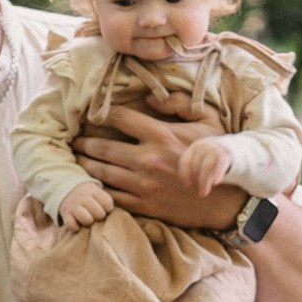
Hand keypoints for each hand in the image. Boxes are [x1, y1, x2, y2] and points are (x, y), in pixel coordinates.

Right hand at [55, 178, 113, 229]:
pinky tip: (77, 223)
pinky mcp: (65, 214)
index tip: (103, 207)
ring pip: (87, 220)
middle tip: (94, 215)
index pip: (108, 205)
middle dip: (98, 217)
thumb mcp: (97, 193)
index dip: (107, 209)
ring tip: (87, 220)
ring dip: (88, 222)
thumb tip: (112, 217)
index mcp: (93, 190)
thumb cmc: (88, 197)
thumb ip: (106, 202)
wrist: (66, 190)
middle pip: (99, 214)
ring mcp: (73, 205)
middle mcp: (83, 197)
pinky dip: (75, 227)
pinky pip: (72, 226)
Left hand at [69, 104, 242, 230]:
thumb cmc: (216, 158)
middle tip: (73, 140)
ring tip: (76, 158)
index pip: (120, 118)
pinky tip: (89, 184)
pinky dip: (97, 189)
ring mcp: (144, 185)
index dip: (102, 113)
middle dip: (84, 142)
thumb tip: (149, 96)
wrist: (227, 202)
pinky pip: (112, 197)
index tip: (91, 113)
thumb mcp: (208, 121)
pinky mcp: (145, 205)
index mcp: (161, 135)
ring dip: (84, 164)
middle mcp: (148, 159)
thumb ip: (179, 103)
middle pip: (103, 147)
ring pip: (101, 173)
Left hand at [179, 133, 235, 195]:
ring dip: (204, 181)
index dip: (184, 173)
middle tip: (200, 194)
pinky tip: (215, 182)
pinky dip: (218, 173)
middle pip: (196, 164)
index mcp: (195, 147)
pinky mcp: (226, 154)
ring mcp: (215, 148)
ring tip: (203, 194)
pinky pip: (220, 164)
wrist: (238, 150)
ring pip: (206, 166)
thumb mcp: (202, 159)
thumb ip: (191, 168)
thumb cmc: (214, 160)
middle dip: (197, 180)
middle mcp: (204, 145)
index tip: (187, 185)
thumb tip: (181, 182)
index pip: (185, 160)